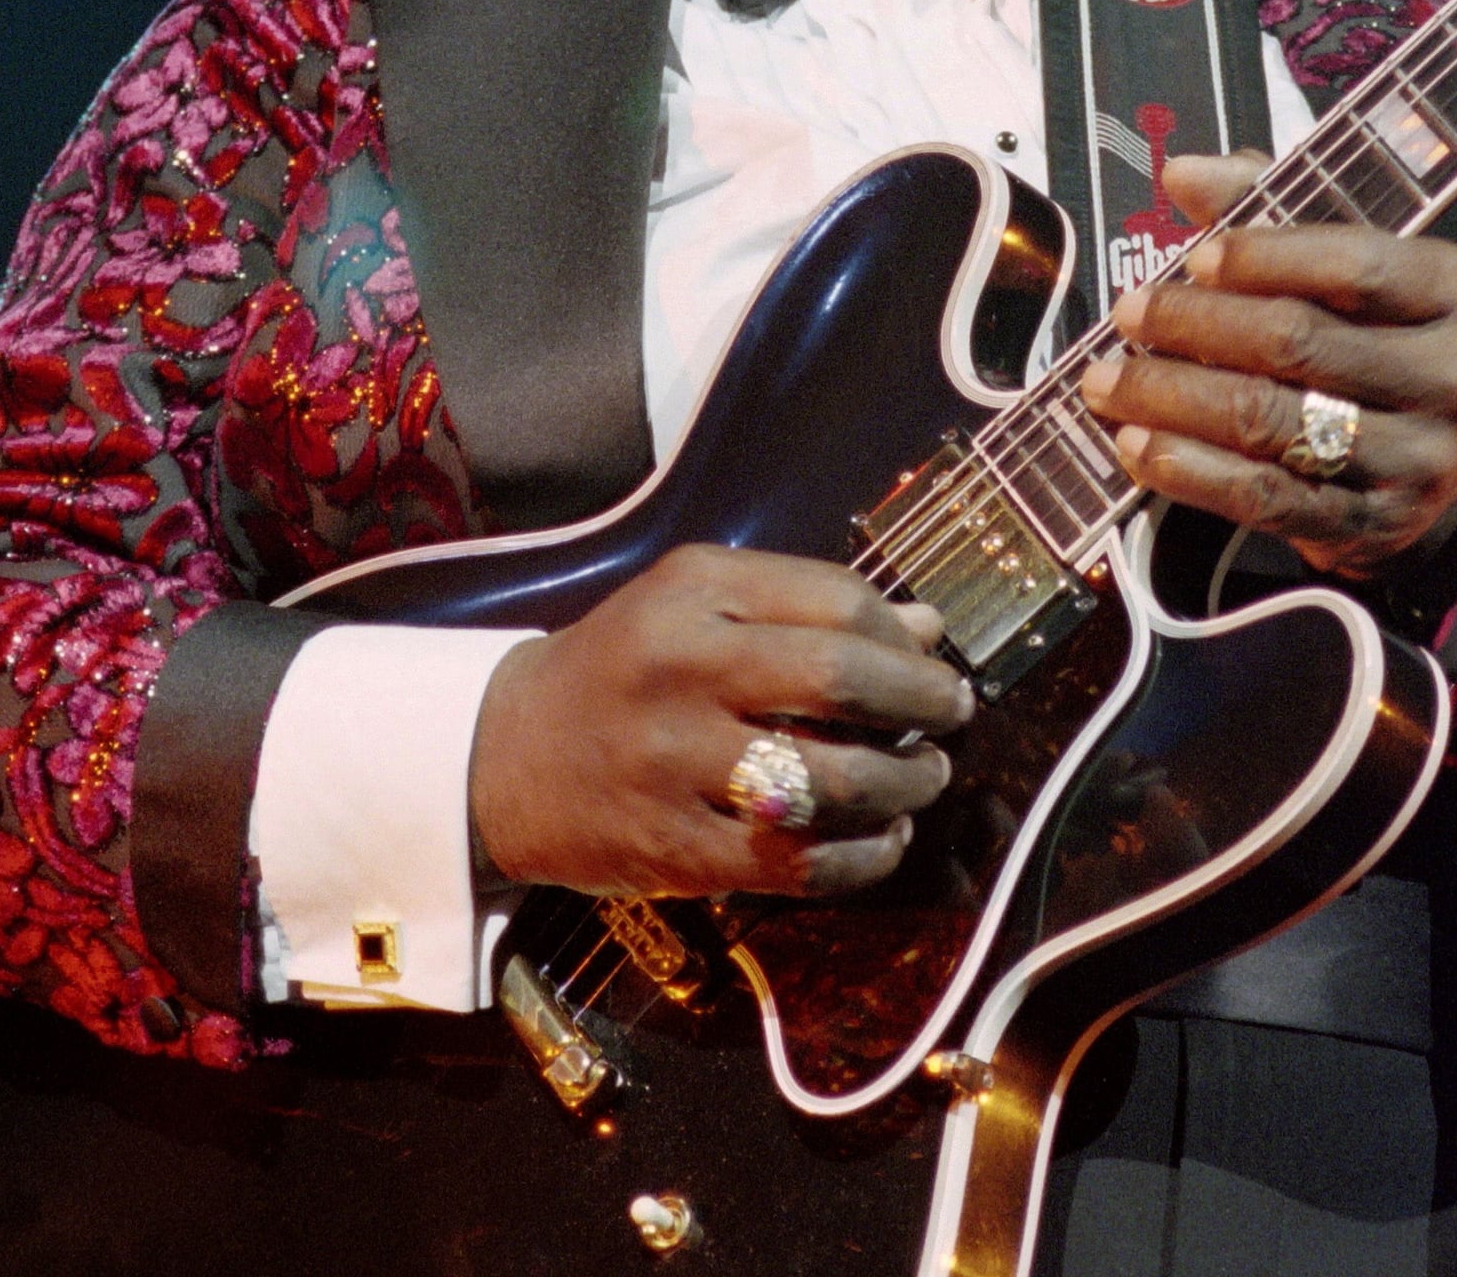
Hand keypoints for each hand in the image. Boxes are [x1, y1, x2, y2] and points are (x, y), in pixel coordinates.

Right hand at [467, 544, 975, 899]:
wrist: (503, 756)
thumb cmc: (625, 669)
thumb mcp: (697, 608)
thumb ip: (807, 606)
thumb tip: (927, 629)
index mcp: (692, 594)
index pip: (835, 601)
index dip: (902, 636)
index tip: (931, 661)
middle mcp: (682, 670)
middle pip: (841, 680)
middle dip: (922, 702)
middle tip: (952, 717)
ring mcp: (674, 765)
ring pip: (829, 779)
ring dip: (903, 784)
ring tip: (922, 780)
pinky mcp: (675, 850)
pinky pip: (797, 861)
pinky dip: (862, 857)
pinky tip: (883, 841)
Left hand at [1081, 152, 1456, 579]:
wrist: (1448, 461)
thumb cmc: (1381, 334)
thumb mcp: (1353, 261)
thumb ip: (1273, 209)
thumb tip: (1183, 173)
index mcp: (1454, 291)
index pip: (1356, 266)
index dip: (1265, 259)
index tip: (1194, 258)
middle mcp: (1452, 378)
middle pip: (1301, 344)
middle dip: (1196, 326)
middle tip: (1128, 313)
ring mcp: (1418, 461)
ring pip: (1273, 424)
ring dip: (1173, 400)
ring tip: (1106, 381)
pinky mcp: (1372, 526)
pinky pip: (1267, 499)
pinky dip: (1191, 471)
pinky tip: (1138, 446)